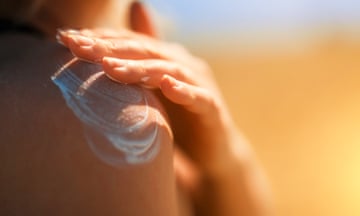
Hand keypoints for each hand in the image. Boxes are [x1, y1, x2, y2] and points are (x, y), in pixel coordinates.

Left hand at [56, 28, 246, 176]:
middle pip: (147, 51)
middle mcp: (184, 65)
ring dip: (141, 68)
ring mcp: (200, 84)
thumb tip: (111, 47)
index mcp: (166, 58)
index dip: (102, 38)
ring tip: (110, 69)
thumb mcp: (151, 93)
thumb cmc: (177, 118)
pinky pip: (199, 97)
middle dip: (112, 49)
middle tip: (80, 47)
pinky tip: (166, 87)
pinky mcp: (213, 109)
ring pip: (169, 70)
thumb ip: (135, 68)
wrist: (211, 150)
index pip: (131, 42)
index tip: (67, 39)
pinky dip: (184, 91)